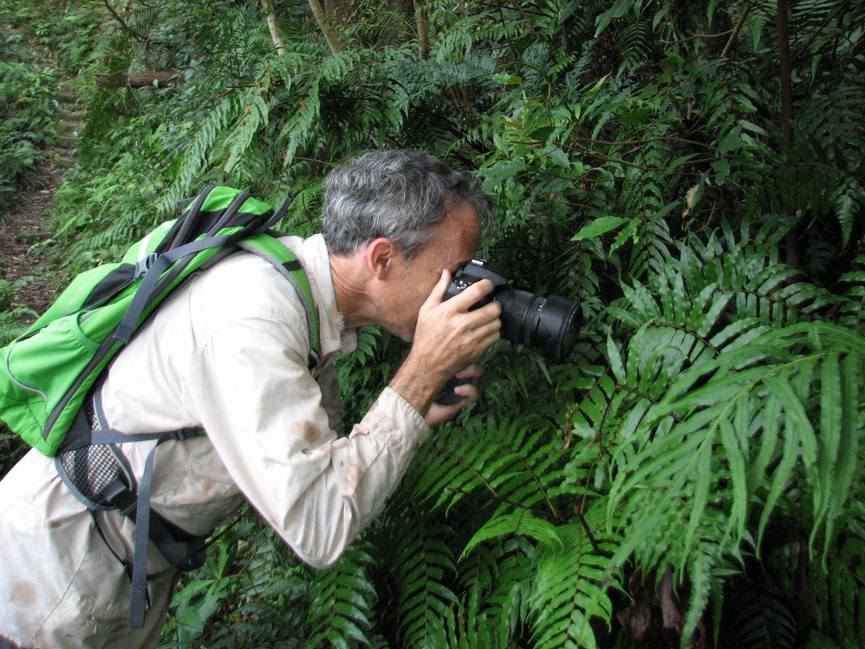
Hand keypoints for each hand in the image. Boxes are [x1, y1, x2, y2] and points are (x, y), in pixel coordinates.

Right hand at [390, 270, 500, 415]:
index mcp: (449, 311)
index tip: (489, 284)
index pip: (476, 292)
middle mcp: (461, 324)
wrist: (427, 365)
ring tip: (488, 318)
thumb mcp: (426, 311)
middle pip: (492, 309)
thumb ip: (438, 290)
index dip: (488, 285)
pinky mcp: (477, 350)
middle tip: (492, 303)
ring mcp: (471, 339)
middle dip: (495, 304)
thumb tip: (447, 273)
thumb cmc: (426, 336)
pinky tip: (485, 330)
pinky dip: (493, 332)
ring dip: (495, 319)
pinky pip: (495, 337)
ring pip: (496, 323)